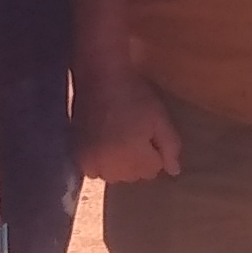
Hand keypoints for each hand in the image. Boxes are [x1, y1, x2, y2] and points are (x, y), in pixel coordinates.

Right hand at [76, 65, 182, 185]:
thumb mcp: (160, 118)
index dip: (154, 150)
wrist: (99, 78)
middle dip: (137, 159)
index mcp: (134, 157)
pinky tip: (102, 144)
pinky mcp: (77, 155)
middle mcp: (111, 166)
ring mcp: (91, 162)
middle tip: (132, 131)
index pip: (152, 170)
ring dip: (118, 163)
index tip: (147, 131)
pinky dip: (100, 162)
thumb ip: (171, 147)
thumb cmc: (133, 95)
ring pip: (114, 175)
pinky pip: (94, 171)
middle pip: (133, 175)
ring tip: (117, 137)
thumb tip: (174, 171)